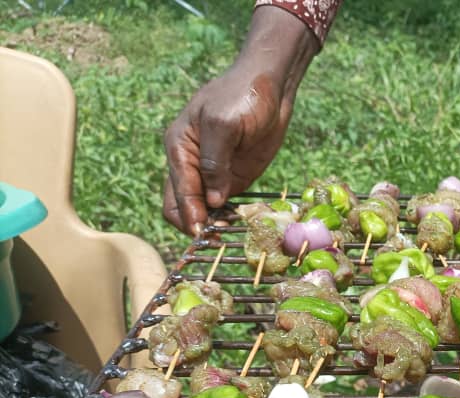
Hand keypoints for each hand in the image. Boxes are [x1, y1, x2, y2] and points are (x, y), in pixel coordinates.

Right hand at [163, 8, 318, 233]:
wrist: (270, 86)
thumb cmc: (242, 96)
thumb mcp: (223, 125)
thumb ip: (214, 163)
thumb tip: (211, 200)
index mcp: (179, 148)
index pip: (177, 192)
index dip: (189, 214)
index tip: (202, 233)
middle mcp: (191, 164)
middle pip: (181, 206)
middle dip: (195, 224)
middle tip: (215, 239)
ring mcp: (213, 173)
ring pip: (202, 209)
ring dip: (212, 224)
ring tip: (230, 235)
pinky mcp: (234, 178)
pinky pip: (224, 205)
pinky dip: (229, 218)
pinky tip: (241, 225)